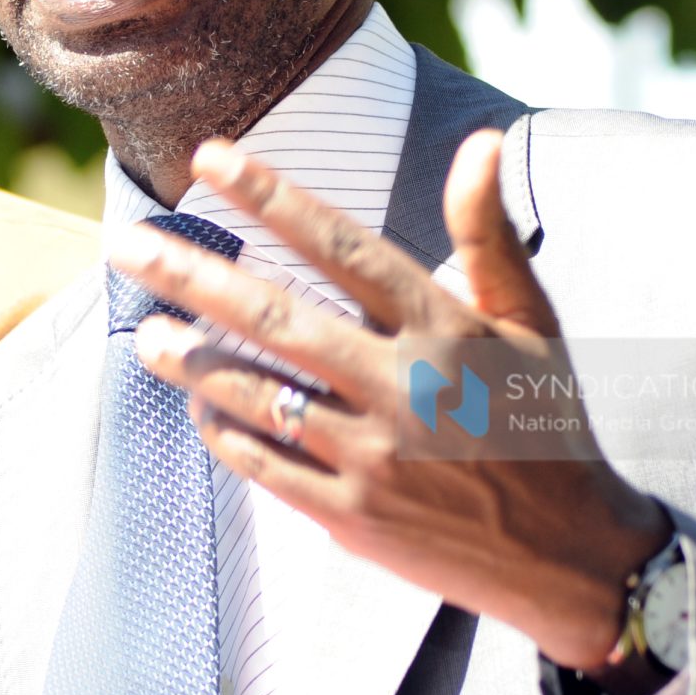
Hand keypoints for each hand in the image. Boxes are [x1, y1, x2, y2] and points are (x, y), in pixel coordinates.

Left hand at [112, 130, 670, 670]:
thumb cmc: (547, 420)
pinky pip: (266, 465)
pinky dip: (225, 430)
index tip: (210, 156)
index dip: (272, 196)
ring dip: (190, 360)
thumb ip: (489, 234)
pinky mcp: (352, 516)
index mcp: (446, 328)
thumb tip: (481, 141)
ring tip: (144, 330)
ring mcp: (373, 457)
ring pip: (257, 395)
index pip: (341, 246)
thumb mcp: (532, 322)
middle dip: (192, 276)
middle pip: (276, 319)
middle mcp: (404, 387)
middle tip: (126, 244)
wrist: (569, 552)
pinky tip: (198, 402)